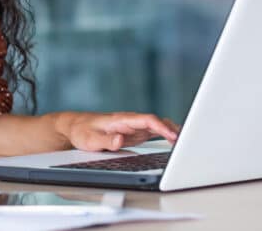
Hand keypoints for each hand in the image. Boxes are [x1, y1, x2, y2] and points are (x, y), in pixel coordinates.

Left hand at [54, 111, 179, 151]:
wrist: (74, 127)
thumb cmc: (82, 132)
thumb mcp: (90, 140)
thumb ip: (106, 141)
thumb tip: (120, 140)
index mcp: (122, 120)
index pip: (146, 120)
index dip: (161, 126)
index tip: (173, 136)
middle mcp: (130, 121)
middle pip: (156, 121)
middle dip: (172, 129)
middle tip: (187, 141)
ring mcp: (133, 126)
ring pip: (157, 125)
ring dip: (171, 131)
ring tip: (187, 142)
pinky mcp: (133, 133)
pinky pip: (153, 131)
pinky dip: (165, 134)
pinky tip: (175, 140)